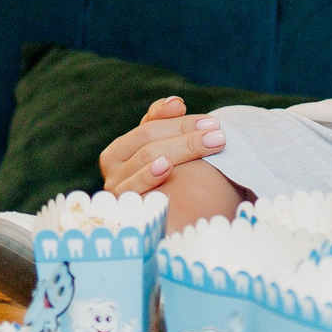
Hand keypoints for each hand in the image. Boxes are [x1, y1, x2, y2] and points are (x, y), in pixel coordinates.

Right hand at [98, 95, 228, 194]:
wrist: (167, 228)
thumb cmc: (170, 186)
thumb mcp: (168, 154)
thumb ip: (167, 125)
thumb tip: (176, 103)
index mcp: (122, 148)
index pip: (150, 126)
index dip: (180, 121)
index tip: (210, 121)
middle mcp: (112, 166)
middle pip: (149, 140)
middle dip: (187, 134)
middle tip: (219, 134)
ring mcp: (116, 187)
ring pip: (148, 156)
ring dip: (182, 148)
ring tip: (209, 144)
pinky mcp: (121, 207)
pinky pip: (134, 187)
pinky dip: (149, 174)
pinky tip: (167, 166)